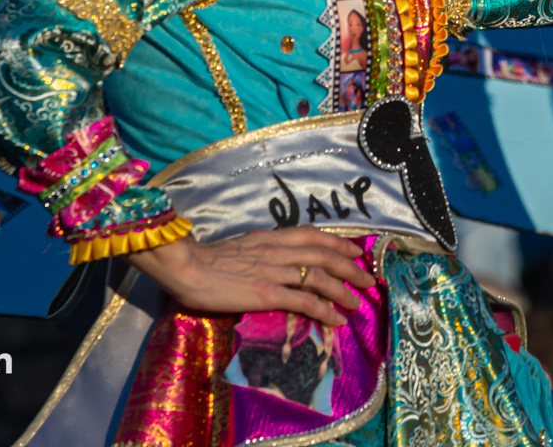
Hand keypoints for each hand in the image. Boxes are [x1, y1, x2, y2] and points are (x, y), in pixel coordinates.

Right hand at [127, 226, 374, 326]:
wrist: (184, 266)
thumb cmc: (202, 260)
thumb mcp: (237, 248)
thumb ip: (257, 252)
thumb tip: (269, 261)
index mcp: (269, 238)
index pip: (311, 234)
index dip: (337, 242)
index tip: (355, 250)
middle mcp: (276, 250)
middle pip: (324, 253)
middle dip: (350, 265)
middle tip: (368, 277)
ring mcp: (273, 271)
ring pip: (319, 275)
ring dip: (344, 288)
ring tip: (359, 301)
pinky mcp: (266, 293)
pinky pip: (304, 301)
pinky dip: (324, 309)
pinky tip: (337, 319)